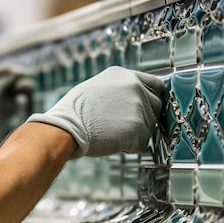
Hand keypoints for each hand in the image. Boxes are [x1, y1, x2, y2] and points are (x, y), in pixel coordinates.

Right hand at [26, 66, 164, 158]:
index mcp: (125, 75)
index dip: (153, 100)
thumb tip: (131, 102)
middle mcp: (135, 87)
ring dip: (135, 134)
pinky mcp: (139, 128)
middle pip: (157, 107)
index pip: (156, 85)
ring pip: (150, 127)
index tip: (148, 109)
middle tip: (121, 126)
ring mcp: (139, 107)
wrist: (66, 128)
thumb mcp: (97, 88)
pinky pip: (142, 143)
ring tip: (110, 132)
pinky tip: (112, 141)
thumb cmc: (74, 112)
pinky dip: (130, 147)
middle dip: (144, 119)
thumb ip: (119, 91)